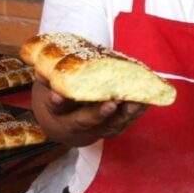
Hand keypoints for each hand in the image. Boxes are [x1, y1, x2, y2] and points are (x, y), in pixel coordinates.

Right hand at [30, 78, 147, 146]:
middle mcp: (75, 125)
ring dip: (124, 114)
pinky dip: (136, 113)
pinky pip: (124, 124)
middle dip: (98, 113)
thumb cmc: (59, 97)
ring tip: (137, 101)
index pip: (56, 108)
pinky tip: (147, 100)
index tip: (58, 95)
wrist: (62, 126)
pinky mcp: (110, 130)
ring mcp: (94, 130)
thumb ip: (50, 75)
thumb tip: (46, 62)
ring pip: (109, 126)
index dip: (57, 102)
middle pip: (85, 122)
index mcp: (57, 113)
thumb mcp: (49, 86)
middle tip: (111, 102)